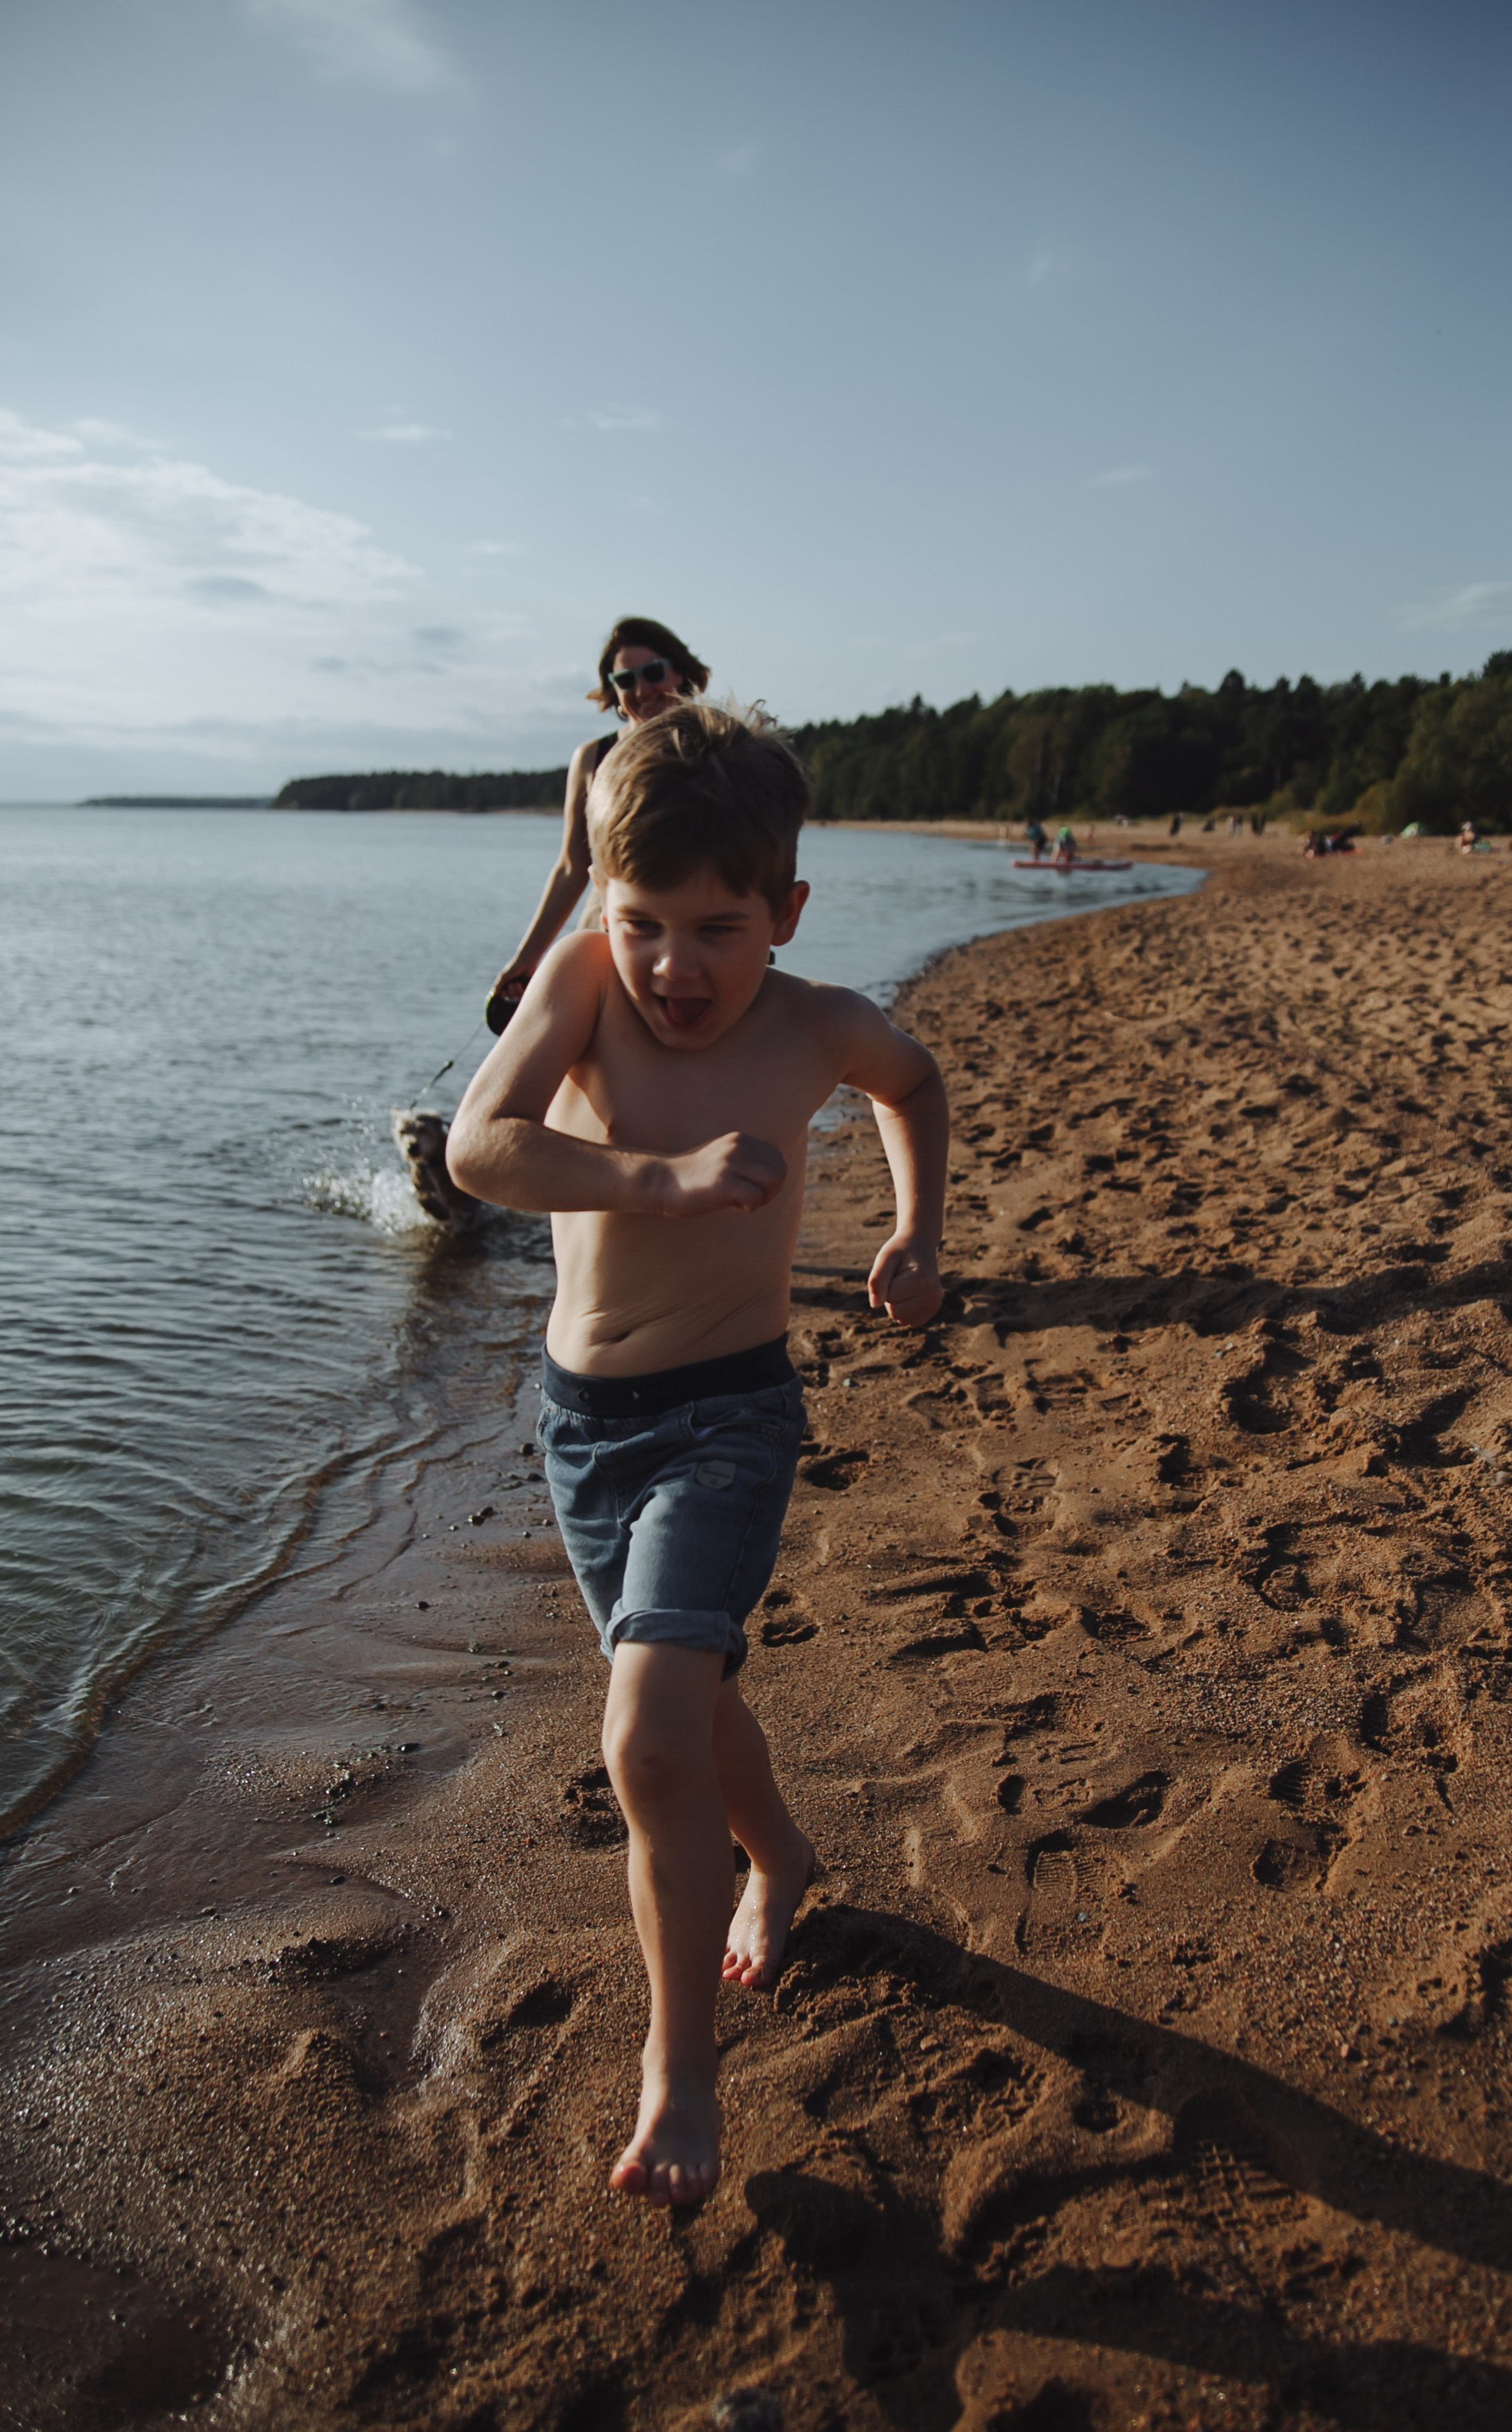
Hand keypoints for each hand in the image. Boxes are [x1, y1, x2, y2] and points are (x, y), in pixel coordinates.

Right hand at [485, 969, 528, 1035]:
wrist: (526, 962)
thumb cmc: (514, 967)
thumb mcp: (504, 976)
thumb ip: (498, 986)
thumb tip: (492, 996)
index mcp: (504, 984)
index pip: (501, 995)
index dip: (502, 995)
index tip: (503, 992)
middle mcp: (511, 988)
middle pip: (509, 997)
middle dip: (510, 991)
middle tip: (512, 983)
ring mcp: (519, 989)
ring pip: (516, 997)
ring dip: (516, 990)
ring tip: (518, 982)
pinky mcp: (526, 989)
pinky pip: (522, 996)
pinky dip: (521, 990)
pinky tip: (522, 984)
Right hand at [658, 1131, 786, 1216]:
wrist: (662, 1182)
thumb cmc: (692, 1176)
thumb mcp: (721, 1158)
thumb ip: (744, 1159)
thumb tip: (774, 1174)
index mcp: (739, 1139)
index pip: (777, 1157)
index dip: (773, 1178)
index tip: (754, 1189)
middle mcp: (737, 1147)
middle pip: (780, 1168)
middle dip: (773, 1189)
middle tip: (752, 1199)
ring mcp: (730, 1163)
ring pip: (774, 1179)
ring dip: (765, 1197)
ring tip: (745, 1202)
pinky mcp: (723, 1183)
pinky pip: (756, 1197)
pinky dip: (750, 1207)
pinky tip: (733, 1207)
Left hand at [868, 1231, 942, 1326]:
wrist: (920, 1244)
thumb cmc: (899, 1251)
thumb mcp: (885, 1258)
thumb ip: (877, 1280)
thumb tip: (874, 1306)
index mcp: (923, 1281)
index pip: (889, 1299)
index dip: (885, 1285)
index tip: (896, 1270)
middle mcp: (934, 1295)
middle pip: (895, 1312)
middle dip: (890, 1296)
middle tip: (899, 1278)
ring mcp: (935, 1303)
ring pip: (901, 1319)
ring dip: (896, 1304)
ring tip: (905, 1284)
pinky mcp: (934, 1308)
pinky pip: (909, 1321)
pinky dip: (904, 1310)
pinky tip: (910, 1292)